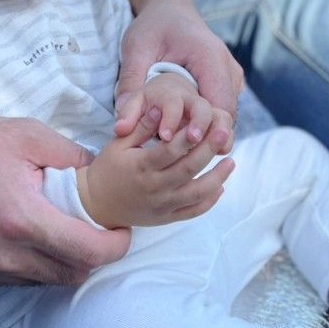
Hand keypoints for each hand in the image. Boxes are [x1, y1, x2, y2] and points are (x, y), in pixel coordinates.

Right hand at [0, 116, 130, 287]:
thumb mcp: (27, 135)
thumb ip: (71, 155)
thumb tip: (98, 173)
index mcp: (22, 219)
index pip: (86, 252)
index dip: (114, 246)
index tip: (122, 231)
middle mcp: (4, 255)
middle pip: (71, 274)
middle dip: (93, 255)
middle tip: (97, 229)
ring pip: (45, 280)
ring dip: (63, 260)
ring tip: (62, 227)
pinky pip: (17, 280)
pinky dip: (34, 264)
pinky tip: (28, 235)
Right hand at [77, 90, 234, 228]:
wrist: (97, 203)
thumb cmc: (109, 168)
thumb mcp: (119, 143)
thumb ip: (141, 127)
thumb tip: (159, 109)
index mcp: (142, 166)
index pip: (171, 149)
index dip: (189, 136)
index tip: (205, 122)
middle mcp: (154, 187)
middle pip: (189, 168)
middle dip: (209, 150)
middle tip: (225, 134)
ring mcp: (162, 205)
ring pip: (196, 193)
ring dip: (217, 177)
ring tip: (231, 162)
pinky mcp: (166, 218)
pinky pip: (193, 211)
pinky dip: (209, 201)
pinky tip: (220, 186)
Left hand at [115, 2, 242, 149]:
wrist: (169, 7)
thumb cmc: (153, 25)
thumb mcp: (136, 49)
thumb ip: (130, 84)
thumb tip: (120, 124)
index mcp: (210, 57)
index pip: (219, 104)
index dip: (207, 128)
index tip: (188, 145)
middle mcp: (227, 66)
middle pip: (227, 114)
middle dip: (209, 137)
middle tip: (187, 159)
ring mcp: (230, 74)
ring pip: (226, 114)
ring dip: (210, 133)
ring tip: (187, 155)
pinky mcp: (225, 81)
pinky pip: (221, 107)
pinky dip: (209, 124)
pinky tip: (188, 141)